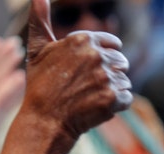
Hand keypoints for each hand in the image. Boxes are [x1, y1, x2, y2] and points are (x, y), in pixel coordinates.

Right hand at [21, 0, 131, 139]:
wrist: (43, 122)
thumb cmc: (39, 87)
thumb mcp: (37, 51)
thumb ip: (40, 22)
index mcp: (81, 40)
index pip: (112, 43)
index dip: (104, 57)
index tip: (90, 70)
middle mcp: (95, 55)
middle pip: (120, 61)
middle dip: (108, 74)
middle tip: (87, 88)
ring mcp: (105, 77)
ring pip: (124, 80)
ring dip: (112, 90)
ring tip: (90, 99)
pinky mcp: (112, 98)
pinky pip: (126, 98)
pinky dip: (115, 106)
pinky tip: (97, 108)